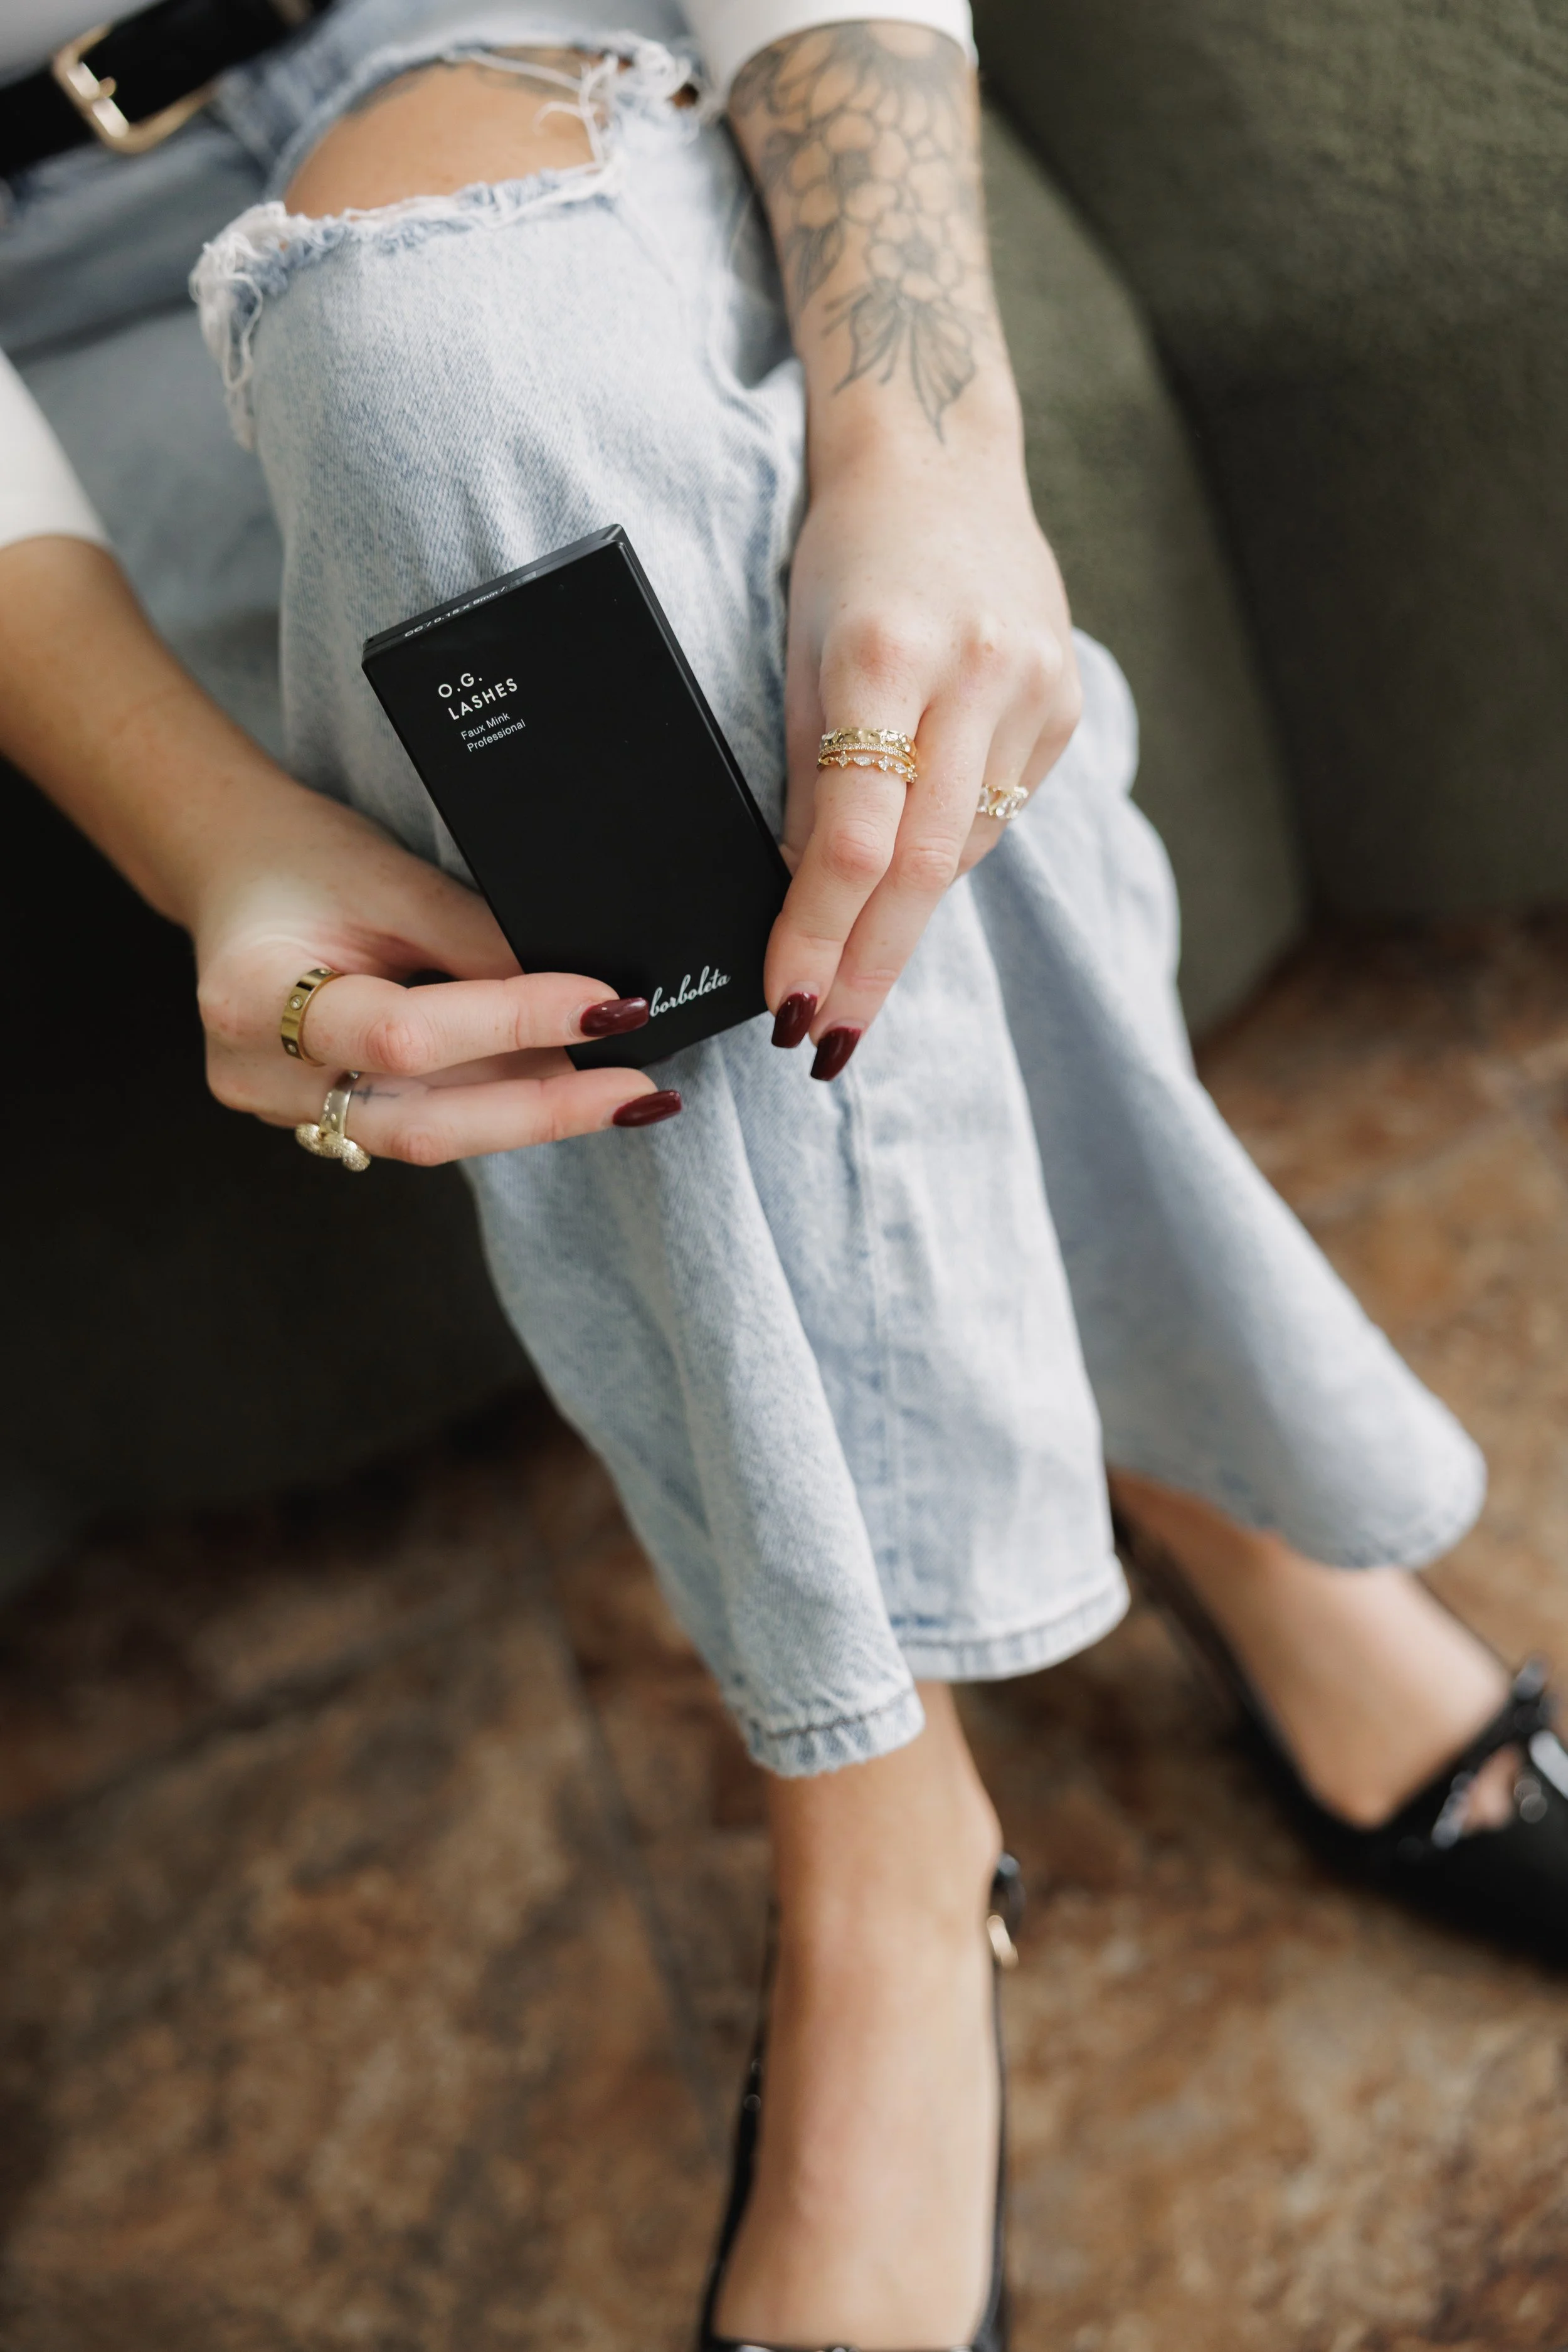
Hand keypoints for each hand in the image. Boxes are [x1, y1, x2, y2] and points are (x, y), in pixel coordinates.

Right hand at [0, 539, 678, 1156]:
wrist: (235, 869)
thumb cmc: (302, 859)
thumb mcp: (388, 876)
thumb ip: (477, 941)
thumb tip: (582, 996)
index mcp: (252, 999)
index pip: (405, 1033)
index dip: (514, 1023)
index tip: (605, 1006)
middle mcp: (258, 1076)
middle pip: (422, 1119)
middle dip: (542, 1108)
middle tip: (637, 1092)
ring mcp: (285, 1111)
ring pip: (432, 1133)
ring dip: (532, 1112)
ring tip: (622, 1092)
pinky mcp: (322, 1119)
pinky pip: (423, 1123)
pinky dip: (496, 1105)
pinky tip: (566, 1089)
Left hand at [764, 439, 1080, 1067]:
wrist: (944, 462)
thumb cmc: (849, 559)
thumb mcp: (800, 655)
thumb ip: (805, 779)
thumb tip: (802, 897)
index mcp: (889, 654)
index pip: (853, 836)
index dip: (818, 932)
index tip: (788, 1001)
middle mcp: (977, 672)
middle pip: (921, 865)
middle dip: (868, 965)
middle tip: (828, 1043)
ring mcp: (1034, 690)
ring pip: (965, 847)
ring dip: (906, 912)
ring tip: (854, 959)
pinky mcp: (1066, 705)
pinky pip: (999, 812)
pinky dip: (949, 846)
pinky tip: (916, 855)